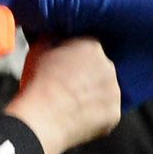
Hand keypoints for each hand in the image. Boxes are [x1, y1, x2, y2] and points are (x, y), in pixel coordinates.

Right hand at [4, 38, 121, 153]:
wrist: (42, 118)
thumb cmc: (39, 84)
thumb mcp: (38, 51)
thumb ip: (50, 38)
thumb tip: (52, 35)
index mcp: (92, 47)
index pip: (89, 48)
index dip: (76, 58)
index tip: (67, 67)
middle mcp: (108, 66)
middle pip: (100, 69)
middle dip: (88, 76)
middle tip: (69, 87)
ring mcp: (114, 90)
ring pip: (105, 91)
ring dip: (94, 95)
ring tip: (73, 104)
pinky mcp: (114, 113)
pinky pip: (106, 112)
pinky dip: (96, 115)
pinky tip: (79, 117)